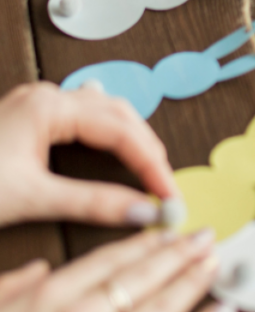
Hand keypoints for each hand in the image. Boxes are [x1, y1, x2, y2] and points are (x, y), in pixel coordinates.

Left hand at [0, 82, 176, 227]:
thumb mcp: (30, 198)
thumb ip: (92, 204)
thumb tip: (144, 213)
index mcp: (48, 108)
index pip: (121, 133)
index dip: (152, 165)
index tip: (170, 196)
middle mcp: (45, 98)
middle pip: (118, 114)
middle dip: (147, 149)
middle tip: (164, 184)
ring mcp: (35, 104)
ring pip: (102, 110)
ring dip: (130, 135)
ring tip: (149, 163)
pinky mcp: (26, 117)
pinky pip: (81, 111)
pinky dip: (106, 126)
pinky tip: (108, 127)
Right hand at [0, 229, 235, 311]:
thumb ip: (9, 291)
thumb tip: (37, 270)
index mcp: (45, 300)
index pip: (108, 261)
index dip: (146, 244)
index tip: (169, 231)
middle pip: (143, 276)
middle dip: (180, 253)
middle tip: (206, 236)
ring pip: (164, 306)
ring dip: (196, 280)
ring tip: (217, 263)